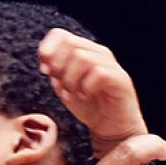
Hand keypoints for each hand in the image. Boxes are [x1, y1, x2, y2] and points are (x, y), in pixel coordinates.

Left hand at [37, 28, 147, 153]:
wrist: (111, 129)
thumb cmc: (88, 106)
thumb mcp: (63, 86)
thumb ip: (54, 71)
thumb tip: (45, 59)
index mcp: (83, 51)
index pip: (61, 35)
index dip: (47, 49)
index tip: (44, 70)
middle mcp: (98, 53)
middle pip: (70, 43)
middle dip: (58, 66)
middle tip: (60, 85)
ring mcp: (111, 65)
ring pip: (82, 57)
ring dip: (70, 78)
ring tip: (72, 93)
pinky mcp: (121, 79)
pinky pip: (99, 72)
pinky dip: (85, 86)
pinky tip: (84, 95)